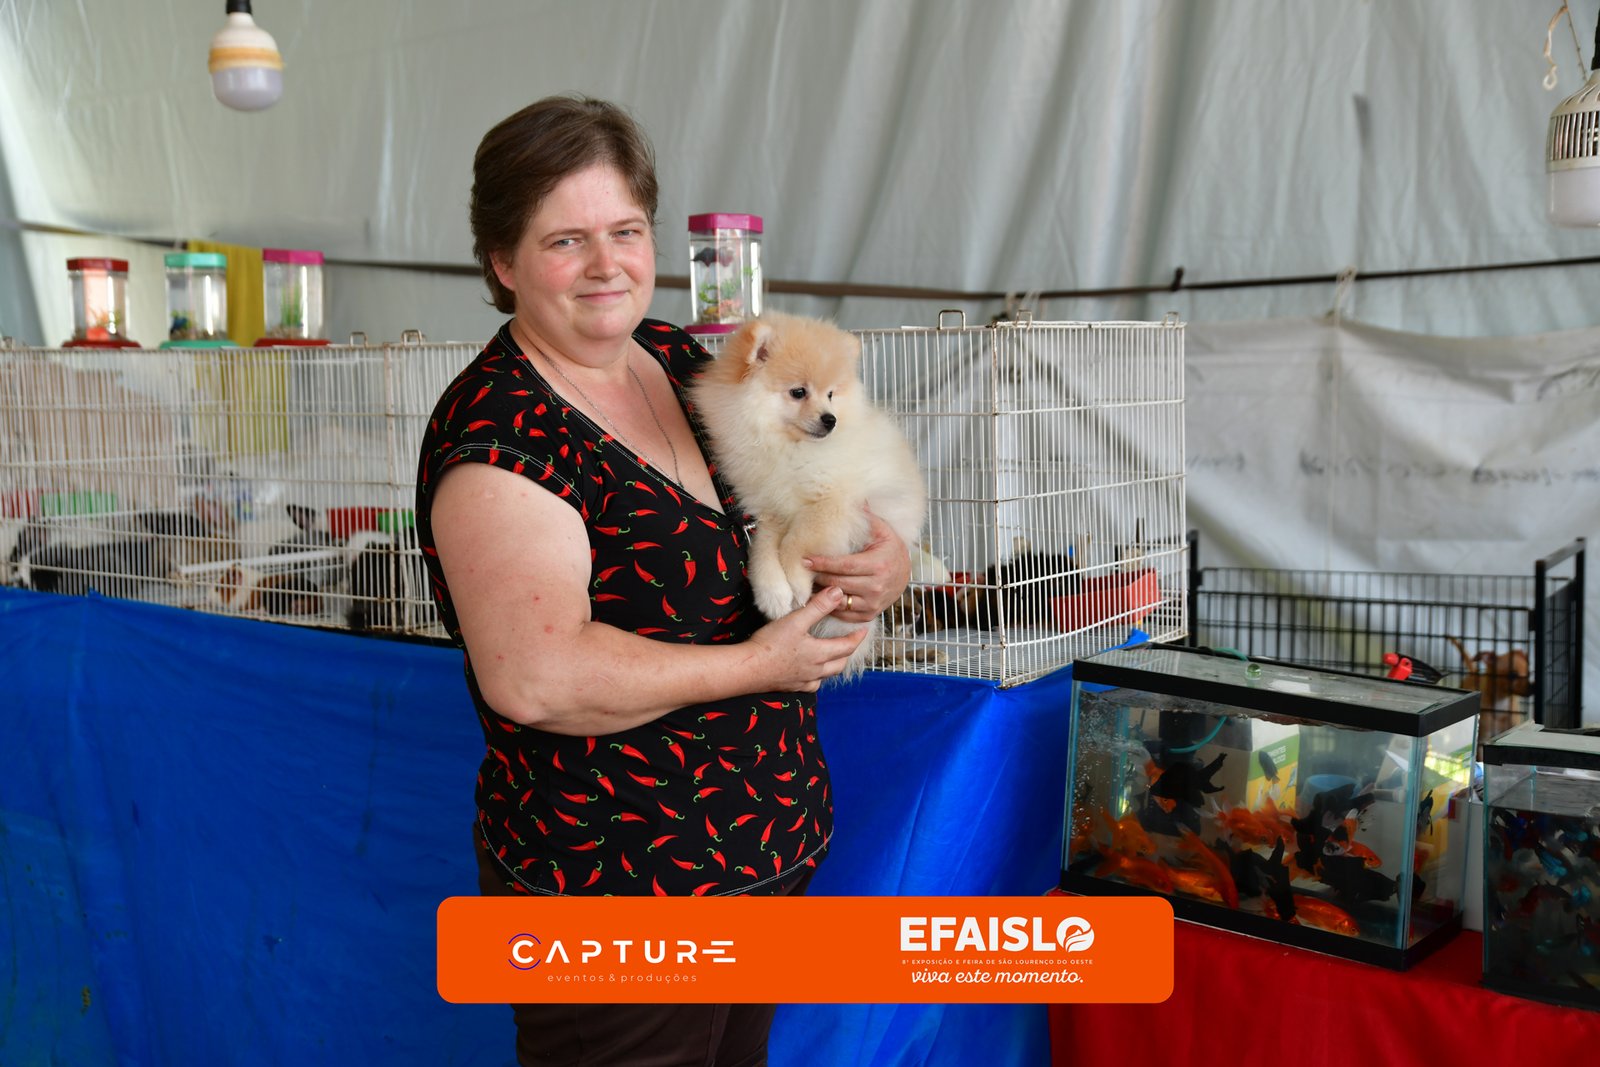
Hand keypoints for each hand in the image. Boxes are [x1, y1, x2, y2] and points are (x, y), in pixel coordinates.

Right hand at [745, 586, 867, 691]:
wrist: (748, 668)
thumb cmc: (771, 643)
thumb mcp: (796, 620)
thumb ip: (818, 606)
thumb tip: (839, 593)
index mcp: (820, 653)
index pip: (847, 646)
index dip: (857, 637)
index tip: (863, 630)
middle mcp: (815, 670)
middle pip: (840, 663)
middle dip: (847, 652)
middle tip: (850, 642)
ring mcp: (803, 680)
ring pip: (827, 675)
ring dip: (834, 666)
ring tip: (834, 656)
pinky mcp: (791, 687)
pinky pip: (811, 685)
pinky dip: (816, 678)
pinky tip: (811, 673)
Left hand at [804, 510, 911, 623]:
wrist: (907, 574)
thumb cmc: (891, 550)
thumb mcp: (883, 531)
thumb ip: (867, 517)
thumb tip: (856, 498)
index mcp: (878, 565)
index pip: (843, 566)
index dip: (823, 563)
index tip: (806, 560)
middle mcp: (876, 586)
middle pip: (837, 583)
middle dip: (819, 577)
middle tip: (804, 571)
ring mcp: (873, 603)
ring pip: (839, 600)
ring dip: (822, 593)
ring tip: (810, 583)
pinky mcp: (869, 614)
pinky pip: (844, 614)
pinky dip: (831, 606)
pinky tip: (822, 596)